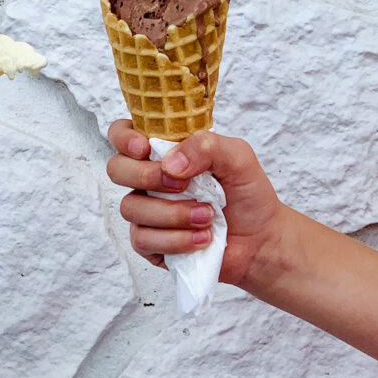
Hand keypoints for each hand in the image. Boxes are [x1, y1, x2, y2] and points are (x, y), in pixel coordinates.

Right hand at [106, 120, 284, 285]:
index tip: (145, 148)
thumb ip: (206, 146)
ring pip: (131, 207)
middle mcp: (149, 179)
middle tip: (183, 185)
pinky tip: (202, 238)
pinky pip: (143, 239)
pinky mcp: (150, 243)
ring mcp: (147, 212)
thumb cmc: (247, 193)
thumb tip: (169, 164)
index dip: (124, 138)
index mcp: (165, 151)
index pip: (123, 134)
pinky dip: (176, 240)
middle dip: (147, 177)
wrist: (261, 239)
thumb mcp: (237, 157)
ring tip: (208, 217)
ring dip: (173, 214)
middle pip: (116, 169)